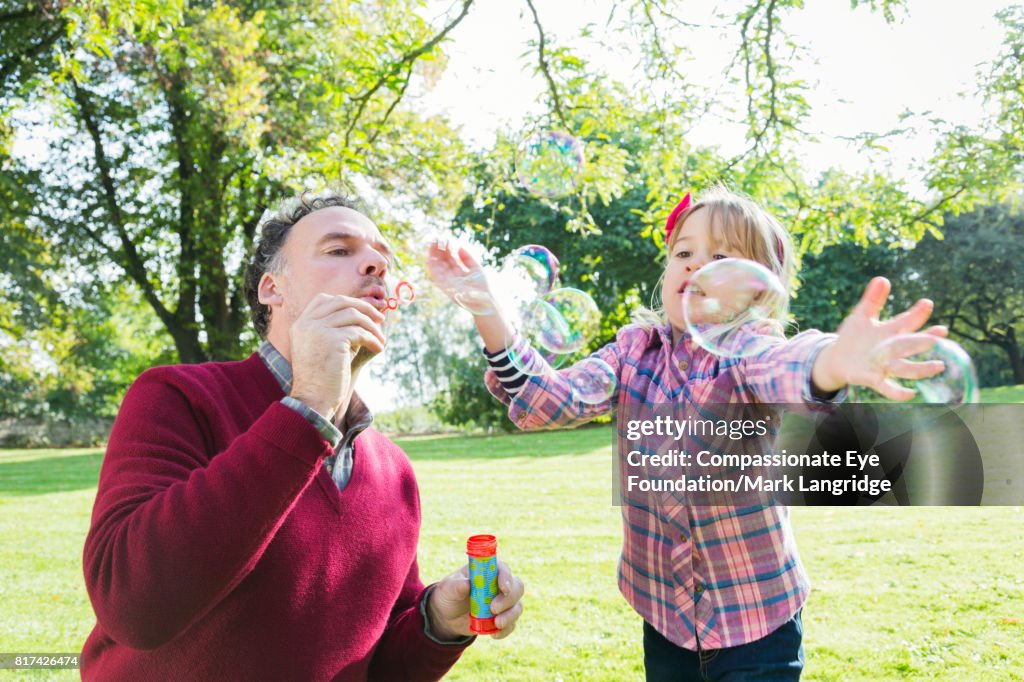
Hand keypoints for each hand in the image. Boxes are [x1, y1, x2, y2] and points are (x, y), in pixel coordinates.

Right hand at [288, 293, 386, 417]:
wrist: (313, 400)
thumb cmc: (321, 379)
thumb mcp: (323, 348)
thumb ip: (336, 330)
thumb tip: (365, 317)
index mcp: (300, 324)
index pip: (323, 299)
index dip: (346, 301)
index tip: (363, 311)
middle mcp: (307, 324)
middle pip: (341, 302)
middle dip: (364, 308)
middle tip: (380, 318)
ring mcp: (318, 330)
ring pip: (354, 315)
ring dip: (372, 326)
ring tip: (380, 339)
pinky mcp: (333, 340)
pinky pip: (360, 332)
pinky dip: (373, 339)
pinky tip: (378, 348)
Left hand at [425, 558, 524, 639]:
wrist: (447, 617)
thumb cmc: (449, 595)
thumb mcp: (448, 589)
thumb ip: (456, 586)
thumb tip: (467, 585)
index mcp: (487, 571)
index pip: (503, 568)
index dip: (506, 577)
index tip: (503, 588)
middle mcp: (499, 584)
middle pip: (517, 586)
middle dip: (509, 599)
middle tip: (494, 608)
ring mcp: (503, 602)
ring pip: (517, 606)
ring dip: (510, 616)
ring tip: (496, 624)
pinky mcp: (502, 618)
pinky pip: (512, 624)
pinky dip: (506, 630)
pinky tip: (494, 634)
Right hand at [426, 240, 494, 314]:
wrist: (483, 300)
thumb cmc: (481, 286)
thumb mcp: (476, 268)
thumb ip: (467, 258)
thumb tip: (459, 247)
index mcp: (458, 271)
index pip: (450, 258)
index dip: (447, 249)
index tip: (446, 239)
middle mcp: (451, 275)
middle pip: (442, 261)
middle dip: (438, 251)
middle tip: (436, 239)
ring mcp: (447, 281)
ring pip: (437, 267)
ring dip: (433, 256)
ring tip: (432, 245)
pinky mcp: (444, 287)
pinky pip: (435, 276)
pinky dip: (432, 267)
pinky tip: (430, 258)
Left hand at [812, 277, 947, 399]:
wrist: (837, 358)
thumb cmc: (854, 336)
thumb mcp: (861, 316)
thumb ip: (872, 299)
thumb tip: (882, 278)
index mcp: (890, 331)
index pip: (906, 321)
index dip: (916, 313)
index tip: (927, 303)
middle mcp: (891, 349)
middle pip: (910, 344)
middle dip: (924, 339)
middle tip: (940, 333)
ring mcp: (884, 365)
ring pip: (906, 368)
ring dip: (922, 368)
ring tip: (939, 366)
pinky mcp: (873, 378)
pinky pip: (888, 387)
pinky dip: (899, 392)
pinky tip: (911, 393)